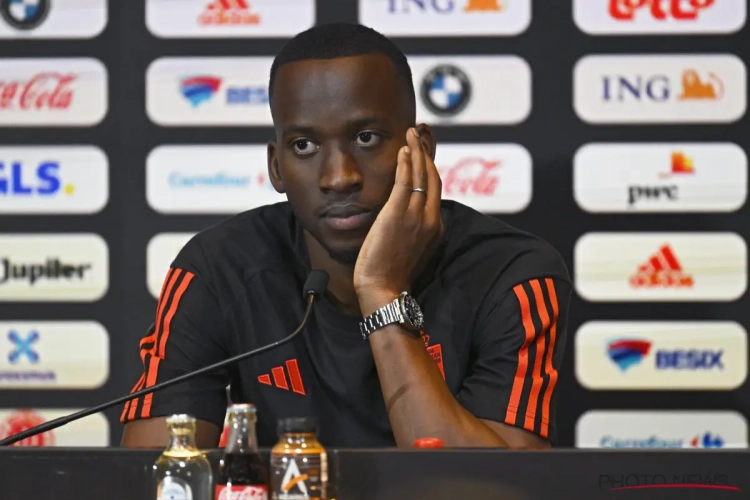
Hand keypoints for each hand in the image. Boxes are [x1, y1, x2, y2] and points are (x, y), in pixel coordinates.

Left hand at [354, 127, 443, 312]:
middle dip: (426, 152)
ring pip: (421, 175)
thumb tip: (402, 218)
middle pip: (433, 177)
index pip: (435, 190)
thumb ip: (411, 230)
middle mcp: (430, 218)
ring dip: (416, 151)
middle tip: (418, 134)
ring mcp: (416, 216)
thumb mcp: (409, 249)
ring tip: (411, 133)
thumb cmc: (390, 274)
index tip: (423, 153)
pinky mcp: (398, 214)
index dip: (430, 168)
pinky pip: (406, 181)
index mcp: (435, 227)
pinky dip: (406, 163)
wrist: (383, 289)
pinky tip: (403, 150)